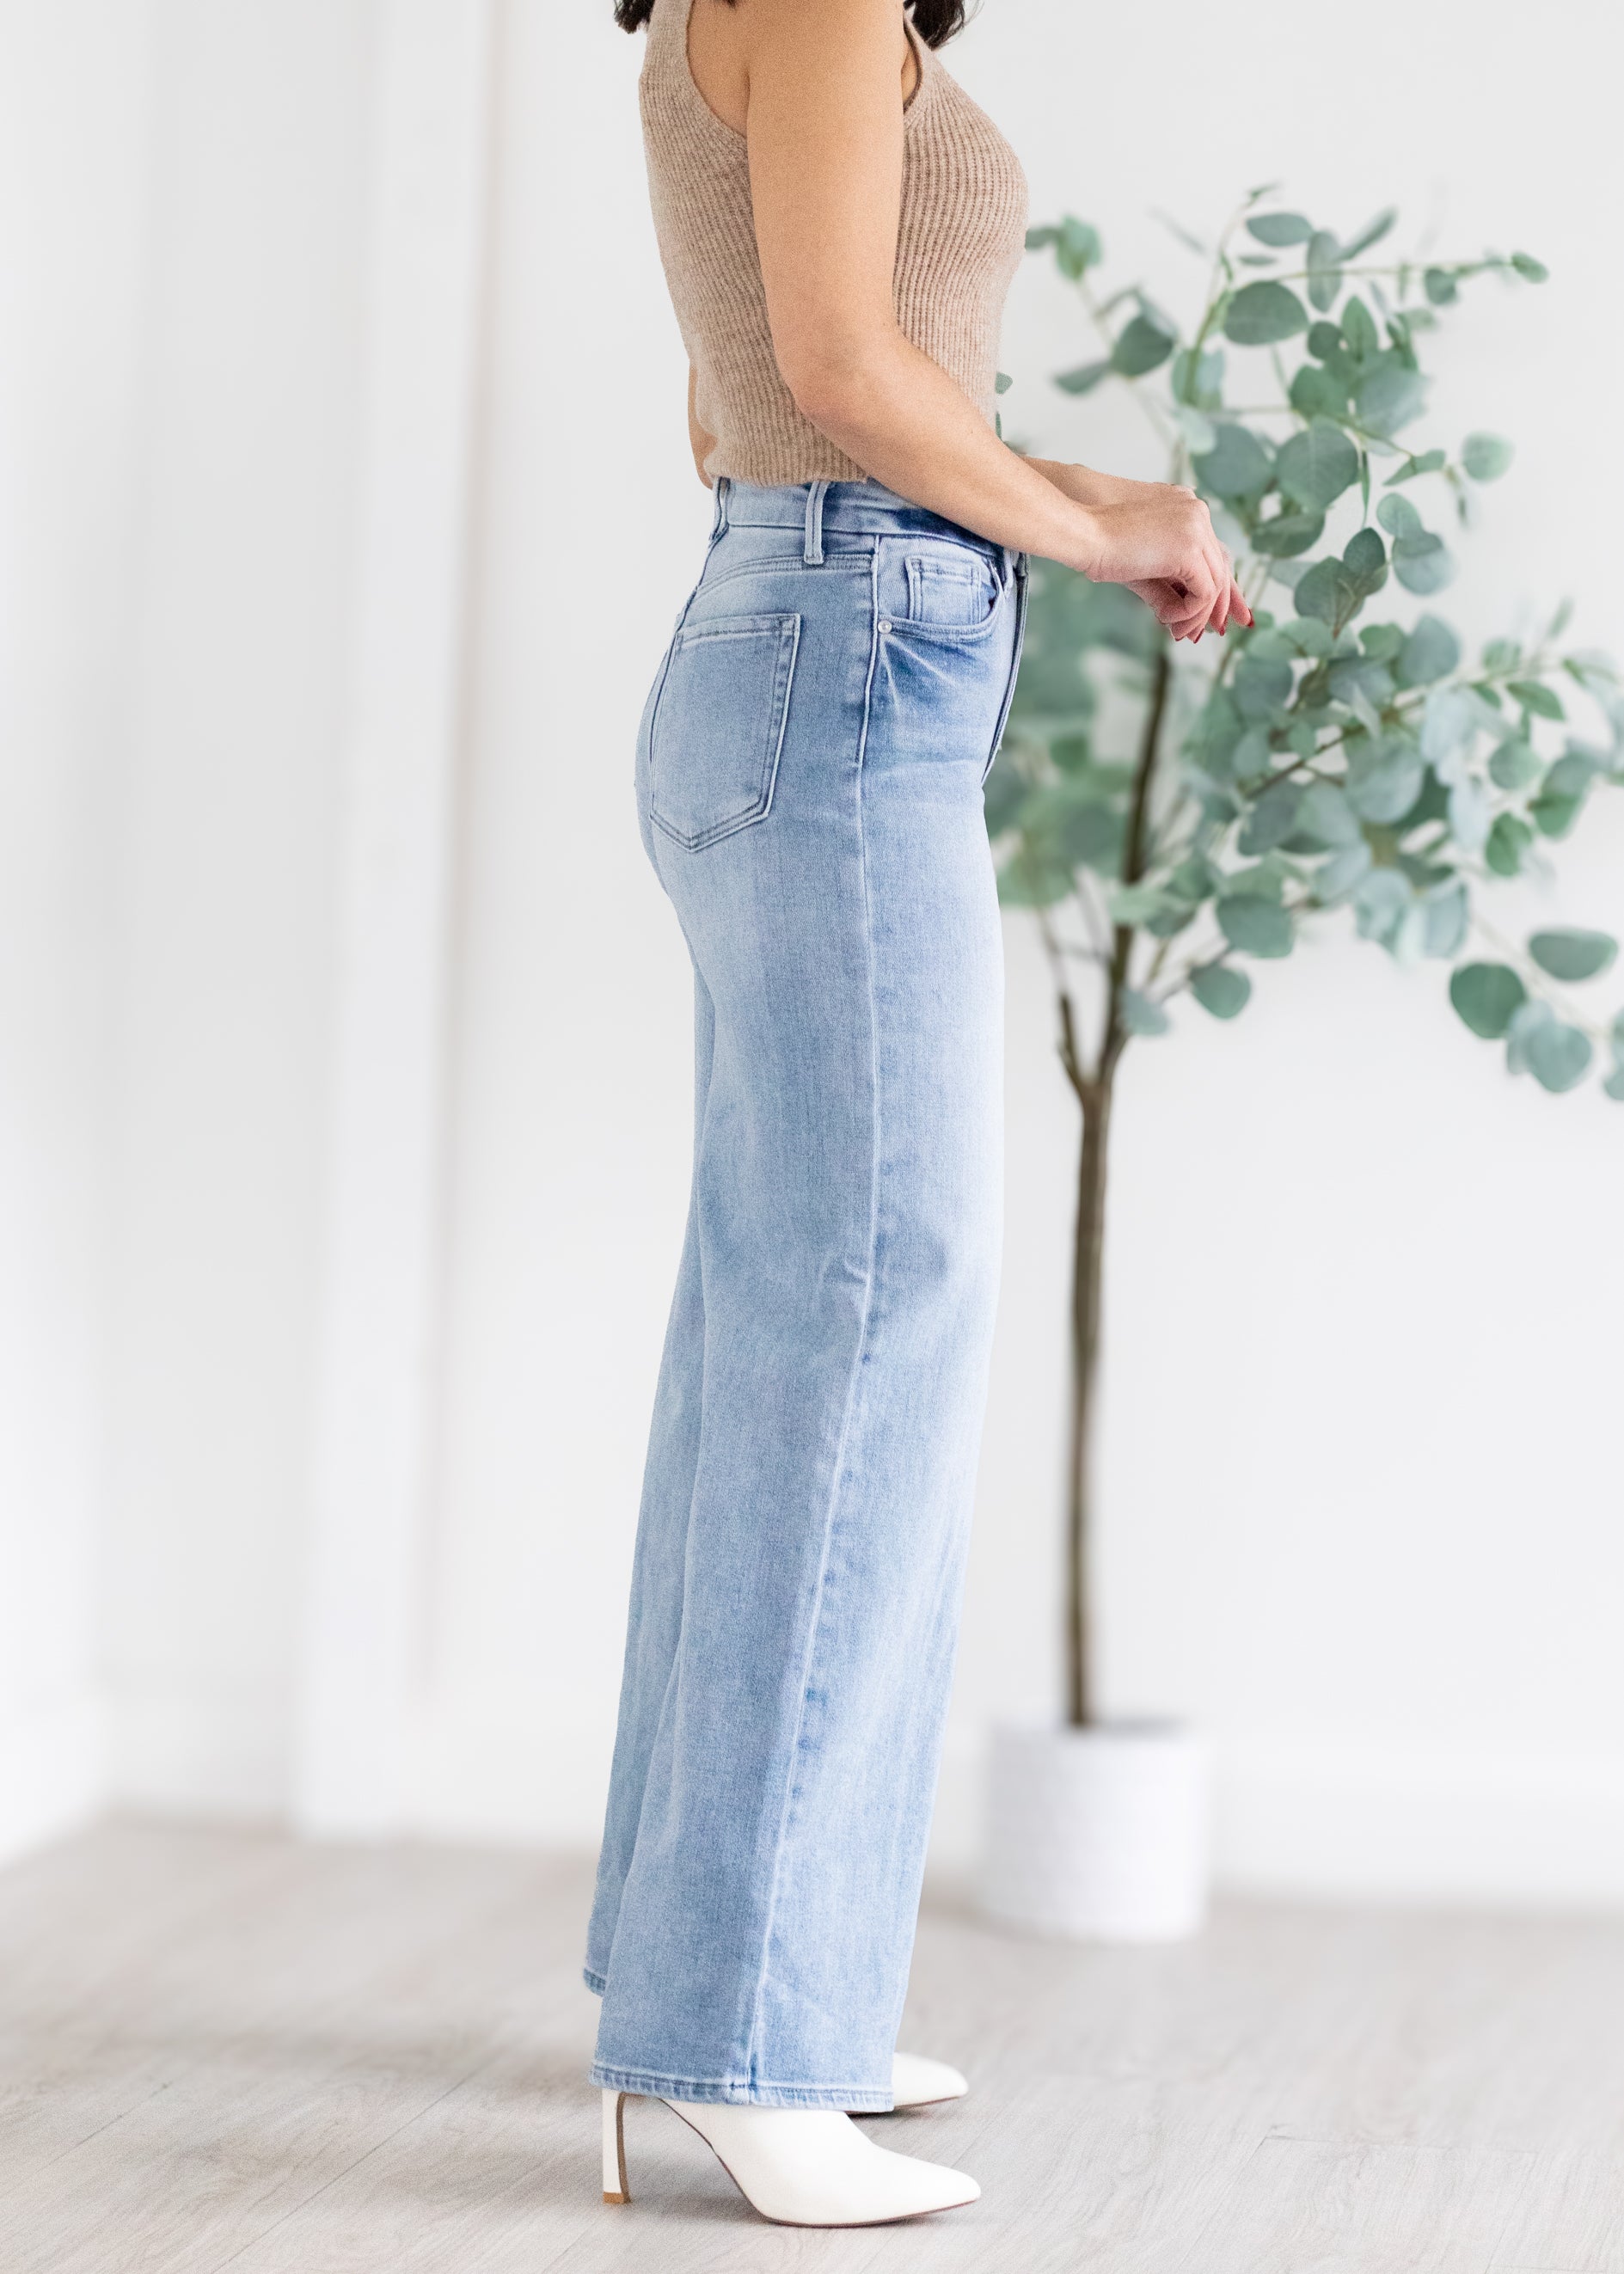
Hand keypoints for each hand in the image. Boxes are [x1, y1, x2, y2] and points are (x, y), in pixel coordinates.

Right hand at [1041, 463, 1250, 641]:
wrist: (1082, 532)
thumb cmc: (1099, 546)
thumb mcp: (1143, 568)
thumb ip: (1168, 587)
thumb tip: (1181, 618)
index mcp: (1187, 508)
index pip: (1215, 550)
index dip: (1222, 584)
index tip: (1221, 614)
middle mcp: (1198, 513)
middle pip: (1222, 565)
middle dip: (1217, 604)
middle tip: (1210, 633)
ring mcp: (1196, 528)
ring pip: (1215, 582)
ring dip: (1197, 614)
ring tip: (1178, 632)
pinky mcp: (1189, 548)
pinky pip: (1204, 591)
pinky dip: (1190, 612)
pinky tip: (1169, 620)